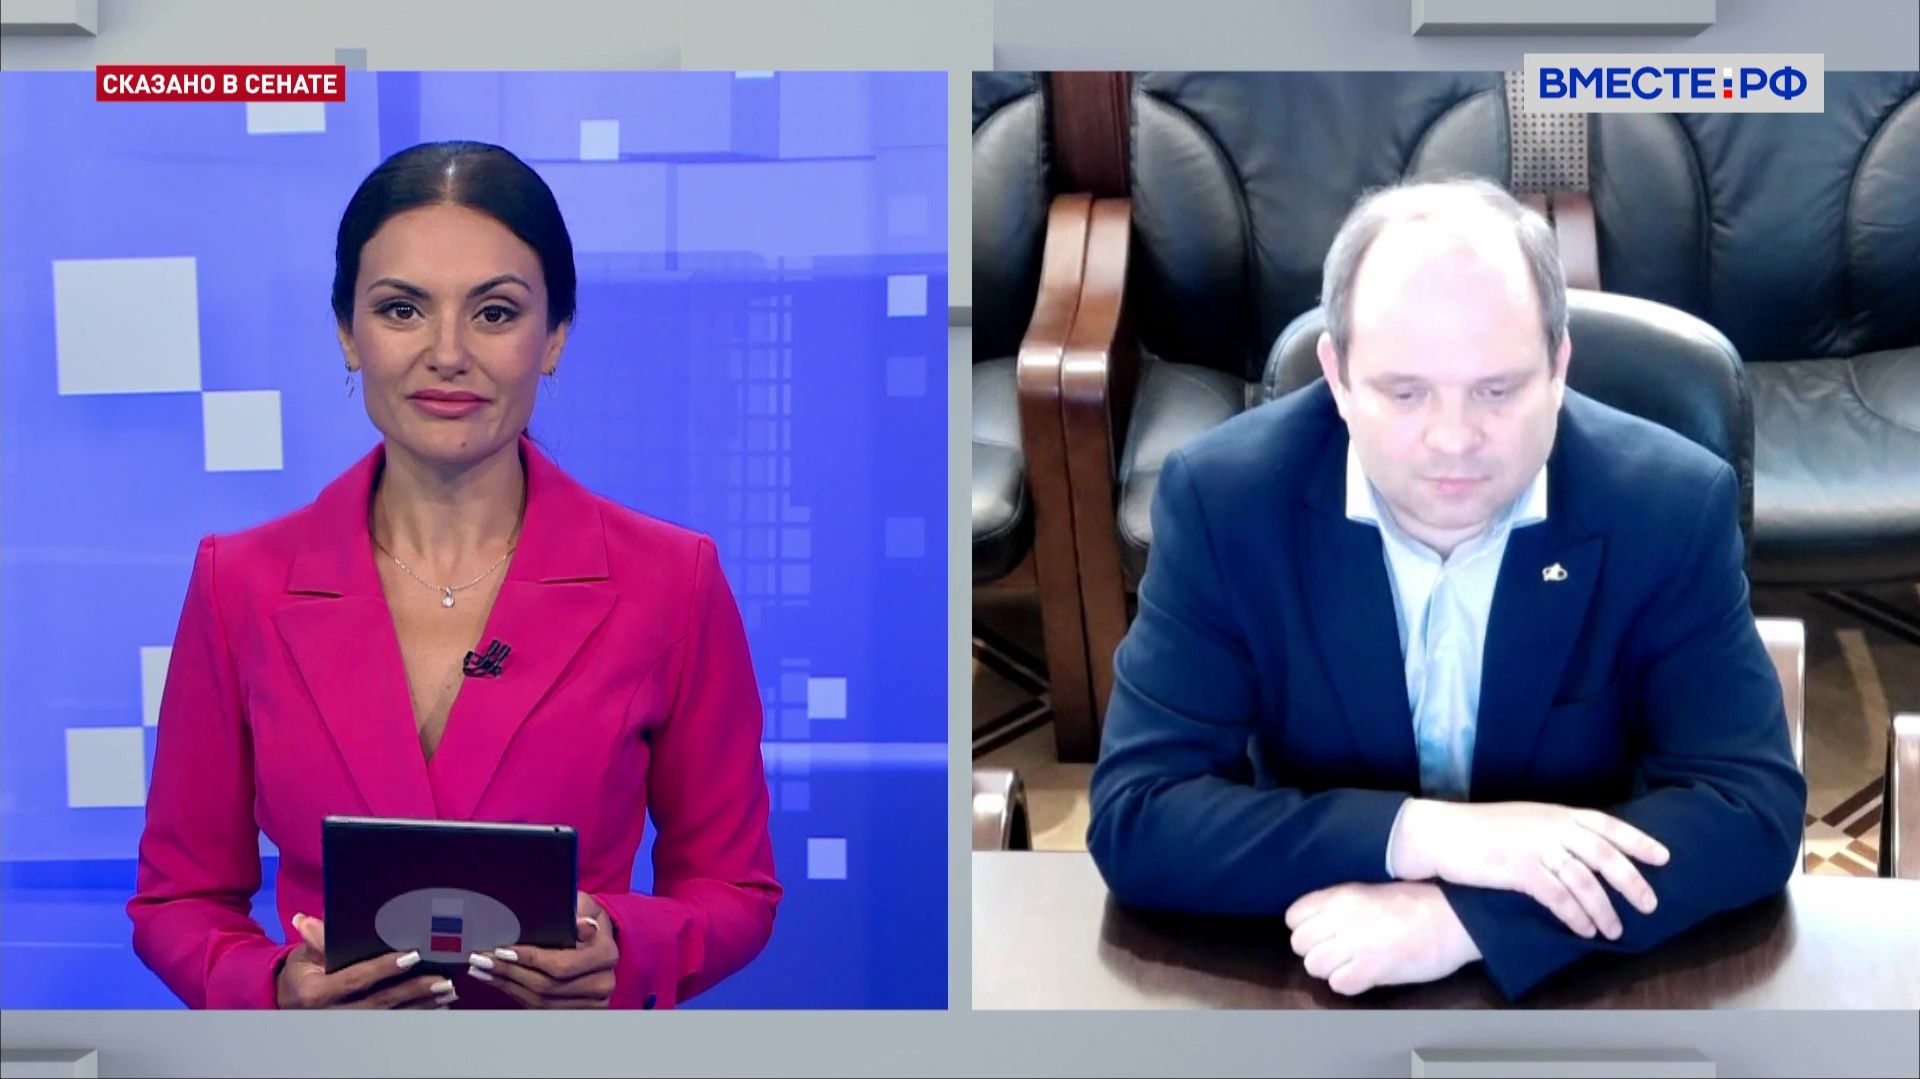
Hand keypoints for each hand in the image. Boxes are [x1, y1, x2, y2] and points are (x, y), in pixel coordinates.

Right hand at [275, 912, 456, 1009]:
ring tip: (448, 991)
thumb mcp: (303, 957)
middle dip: (413, 991)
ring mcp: (349, 1025)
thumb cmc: (302, 974)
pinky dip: (418, 1014)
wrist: (290, 1004)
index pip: (356, 979)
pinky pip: (393, 1023)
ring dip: (422, 1004)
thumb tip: (305, 920)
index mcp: (317, 994)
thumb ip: (314, 941)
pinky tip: (439, 1007)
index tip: (411, 955)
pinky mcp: (361, 1031)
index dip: (384, 968)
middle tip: (442, 979)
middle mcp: (333, 1014)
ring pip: (390, 1016)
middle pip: (380, 1003)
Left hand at [466, 892, 618, 1008]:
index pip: (562, 965)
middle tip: (482, 959)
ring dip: (506, 984)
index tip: (503, 950)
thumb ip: (580, 911)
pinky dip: (513, 992)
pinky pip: (538, 1006)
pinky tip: (495, 979)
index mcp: (606, 955)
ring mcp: (589, 1002)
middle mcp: (602, 983)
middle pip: (547, 986)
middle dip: (510, 972)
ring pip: (539, 1000)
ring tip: (481, 969)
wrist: (596, 940)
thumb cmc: (584, 916)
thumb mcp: (583, 904)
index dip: (530, 959)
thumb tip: (582, 924)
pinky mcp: (574, 1011)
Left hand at [1284, 882, 1480, 995]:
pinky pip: (1339, 984)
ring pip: (1314, 966)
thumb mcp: (1370, 891)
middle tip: (1339, 952)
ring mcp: (1354, 943)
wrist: (1454, 915)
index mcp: (1340, 895)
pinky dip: (1349, 983)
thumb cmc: (1417, 901)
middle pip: (1300, 944)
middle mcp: (1340, 918)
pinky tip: (1366, 975)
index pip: (1294, 916)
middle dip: (1316, 951)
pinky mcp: (1372, 968)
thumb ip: (1340, 904)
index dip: (1305, 928)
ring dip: (1331, 969)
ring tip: (1353, 964)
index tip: (1323, 932)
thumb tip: (1319, 922)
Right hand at [1388, 799, 1669, 940]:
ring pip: (1585, 881)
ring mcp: (1536, 847)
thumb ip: (1555, 831)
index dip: (1638, 841)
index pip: (1607, 825)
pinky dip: (1575, 916)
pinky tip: (1583, 930)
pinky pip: (1558, 897)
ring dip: (1604, 910)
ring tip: (1615, 931)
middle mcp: (1552, 827)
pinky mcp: (1519, 870)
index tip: (1664, 857)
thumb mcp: (1525, 820)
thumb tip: (1584, 852)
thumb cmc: (1480, 829)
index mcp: (1556, 813)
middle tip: (1651, 905)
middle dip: (1632, 882)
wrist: (1440, 832)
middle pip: (1605, 855)